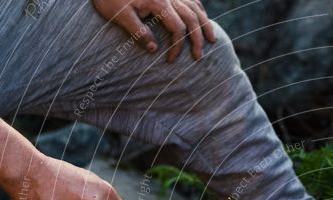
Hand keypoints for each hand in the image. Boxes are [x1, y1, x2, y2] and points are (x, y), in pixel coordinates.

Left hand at [92, 0, 215, 61]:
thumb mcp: (119, 15)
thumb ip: (138, 32)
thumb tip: (154, 49)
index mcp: (158, 2)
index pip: (177, 28)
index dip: (178, 47)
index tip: (171, 60)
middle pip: (192, 18)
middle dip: (198, 38)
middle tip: (199, 56)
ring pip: (195, 7)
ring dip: (205, 23)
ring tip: (212, 39)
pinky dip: (198, 9)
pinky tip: (201, 17)